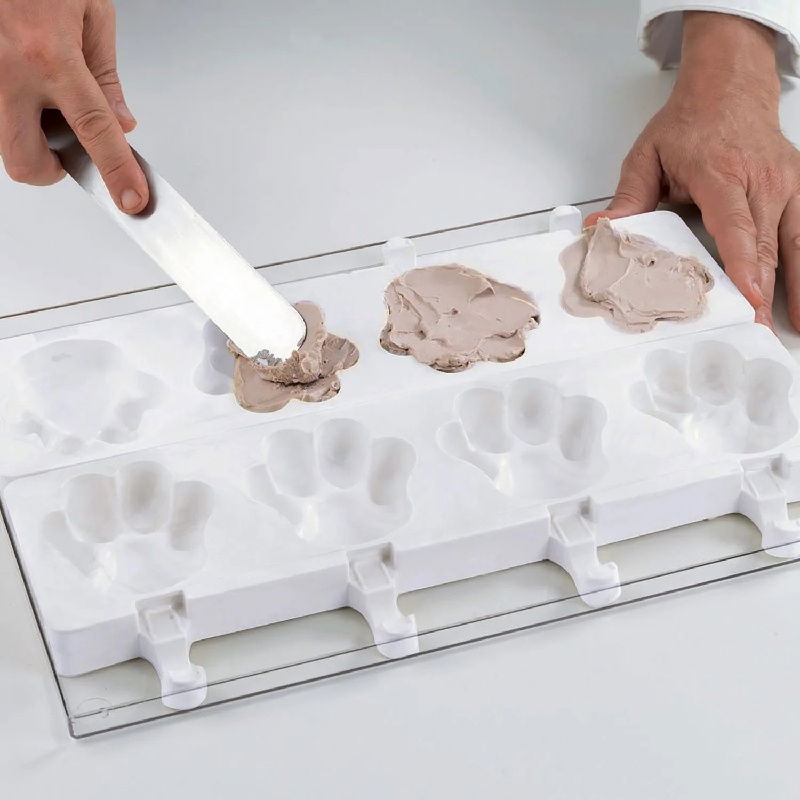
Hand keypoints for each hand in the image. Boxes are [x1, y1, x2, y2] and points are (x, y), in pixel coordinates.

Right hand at [0, 0, 147, 212]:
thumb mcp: (90, 10)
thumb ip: (105, 74)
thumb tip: (121, 123)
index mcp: (49, 54)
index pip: (94, 130)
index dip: (117, 172)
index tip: (131, 200)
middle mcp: (7, 71)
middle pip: (27, 161)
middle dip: (51, 167)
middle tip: (69, 144)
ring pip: (3, 143)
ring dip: (29, 137)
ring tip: (44, 95)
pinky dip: (14, 111)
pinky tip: (25, 79)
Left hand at [586, 12, 799, 330]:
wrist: (731, 85)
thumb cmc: (690, 123)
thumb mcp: (648, 155)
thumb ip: (628, 198)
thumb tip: (598, 231)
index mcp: (722, 173)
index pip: (735, 225)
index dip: (743, 263)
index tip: (751, 296)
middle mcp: (762, 180)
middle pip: (765, 245)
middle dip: (763, 294)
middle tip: (754, 333)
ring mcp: (787, 185)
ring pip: (793, 245)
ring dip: (794, 290)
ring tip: (790, 330)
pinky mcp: (799, 190)